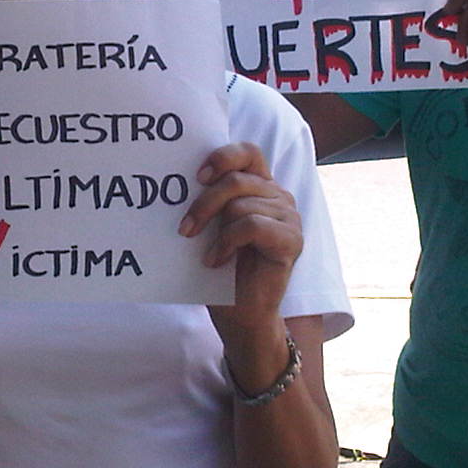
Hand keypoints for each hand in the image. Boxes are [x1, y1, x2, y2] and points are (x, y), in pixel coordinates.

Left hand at [182, 143, 303, 352]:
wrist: (240, 314)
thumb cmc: (222, 269)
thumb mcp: (211, 227)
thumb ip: (208, 199)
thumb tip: (175, 179)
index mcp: (260, 186)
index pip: (248, 153)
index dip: (222, 157)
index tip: (197, 176)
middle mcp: (279, 196)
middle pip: (237, 179)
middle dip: (204, 202)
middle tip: (184, 228)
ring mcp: (289, 217)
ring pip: (241, 204)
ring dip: (214, 229)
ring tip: (205, 254)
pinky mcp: (292, 240)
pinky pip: (251, 225)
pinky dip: (227, 242)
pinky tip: (217, 260)